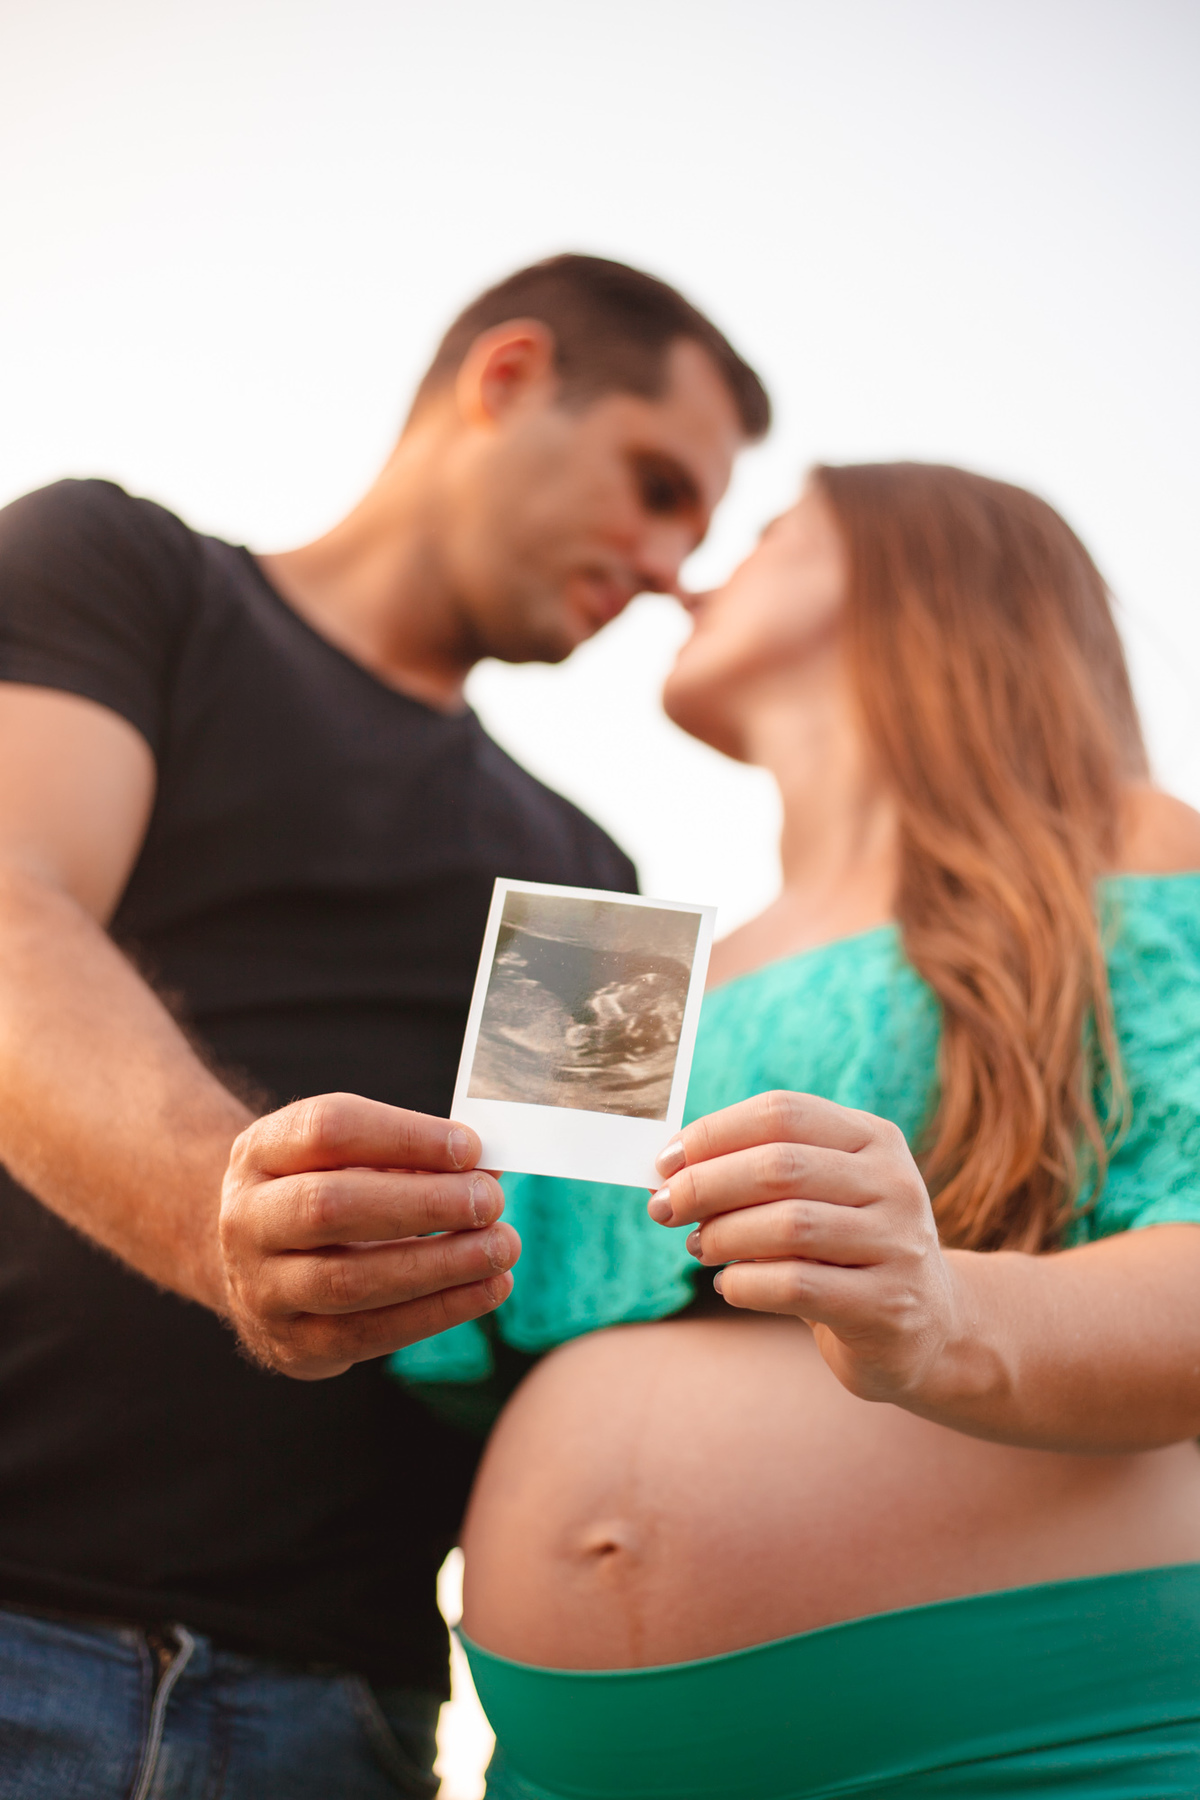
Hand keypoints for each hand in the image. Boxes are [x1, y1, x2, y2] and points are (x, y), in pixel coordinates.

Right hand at [219, 1093, 519, 1378]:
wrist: (257, 1261)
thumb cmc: (325, 1191)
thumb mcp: (351, 1157)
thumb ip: (414, 1156)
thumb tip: (488, 1167)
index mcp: (260, 1152)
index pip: (329, 1130)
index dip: (405, 1136)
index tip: (470, 1147)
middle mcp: (246, 1219)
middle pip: (329, 1207)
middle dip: (423, 1204)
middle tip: (490, 1201)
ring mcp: (260, 1288)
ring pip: (348, 1280)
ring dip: (439, 1265)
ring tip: (501, 1248)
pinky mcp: (292, 1344)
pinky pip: (367, 1335)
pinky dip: (436, 1312)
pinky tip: (486, 1290)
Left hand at [648, 1091, 961, 1405]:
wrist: (931, 1328)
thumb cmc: (849, 1251)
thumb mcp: (824, 1196)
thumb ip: (764, 1174)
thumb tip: (672, 1170)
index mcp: (874, 1139)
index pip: (782, 1113)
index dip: (714, 1132)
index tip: (666, 1161)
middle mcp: (894, 1184)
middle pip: (780, 1166)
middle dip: (705, 1184)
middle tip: (663, 1207)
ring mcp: (898, 1245)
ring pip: (787, 1225)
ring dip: (722, 1235)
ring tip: (697, 1247)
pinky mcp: (887, 1306)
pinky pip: (795, 1286)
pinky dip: (745, 1283)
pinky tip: (730, 1285)